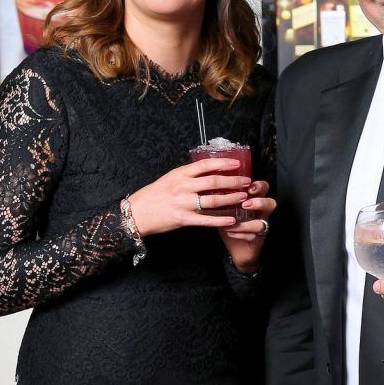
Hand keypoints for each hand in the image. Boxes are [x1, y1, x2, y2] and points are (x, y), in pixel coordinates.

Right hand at [128, 158, 249, 236]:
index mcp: (179, 174)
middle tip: (247, 181)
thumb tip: (208, 171)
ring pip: (213, 200)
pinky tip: (232, 219)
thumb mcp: (169, 179)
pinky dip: (221, 220)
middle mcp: (182, 187)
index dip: (223, 164)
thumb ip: (187, 176)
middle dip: (233, 181)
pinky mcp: (183, 219)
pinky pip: (206, 219)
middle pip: (213, 182)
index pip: (205, 165)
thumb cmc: (153, 195)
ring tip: (244, 197)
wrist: (136, 213)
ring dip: (232, 199)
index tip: (237, 164)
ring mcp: (183, 203)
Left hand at [219, 180, 275, 272]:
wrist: (234, 246)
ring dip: (247, 222)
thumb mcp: (226, 207)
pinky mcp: (257, 238)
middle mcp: (261, 213)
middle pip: (270, 204)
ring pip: (262, 223)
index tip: (249, 186)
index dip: (260, 186)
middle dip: (259, 202)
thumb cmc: (230, 222)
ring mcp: (260, 226)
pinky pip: (252, 236)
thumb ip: (224, 198)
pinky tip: (230, 232)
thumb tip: (210, 187)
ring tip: (234, 221)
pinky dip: (240, 233)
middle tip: (245, 204)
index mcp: (255, 201)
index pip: (263, 189)